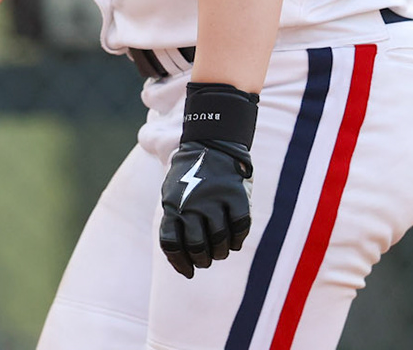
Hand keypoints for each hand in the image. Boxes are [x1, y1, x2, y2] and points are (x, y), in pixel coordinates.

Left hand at [158, 139, 253, 276]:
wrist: (211, 140)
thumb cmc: (190, 173)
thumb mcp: (173, 194)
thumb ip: (176, 222)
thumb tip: (183, 259)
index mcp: (173, 205)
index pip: (172, 245)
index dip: (180, 263)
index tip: (188, 271)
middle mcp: (192, 205)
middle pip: (197, 248)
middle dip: (202, 260)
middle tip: (206, 260)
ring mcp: (215, 200)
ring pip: (220, 242)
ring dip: (221, 253)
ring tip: (221, 252)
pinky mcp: (236, 196)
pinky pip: (240, 228)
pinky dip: (238, 239)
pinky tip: (234, 241)